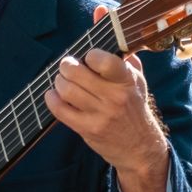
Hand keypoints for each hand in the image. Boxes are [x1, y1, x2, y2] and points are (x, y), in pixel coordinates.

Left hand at [44, 47, 168, 191]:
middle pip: (77, 73)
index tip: (88, 58)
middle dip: (66, 66)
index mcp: (127, 82)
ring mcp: (100, 114)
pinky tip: (53, 96)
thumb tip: (116, 42)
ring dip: (59, 82)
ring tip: (61, 81)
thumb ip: (128, 63)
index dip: (90, 55)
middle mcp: (114, 97)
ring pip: (67, 90)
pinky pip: (61, 111)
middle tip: (66, 66)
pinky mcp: (87, 129)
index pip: (104, 61)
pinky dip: (52, 100)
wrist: (139, 149)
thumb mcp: (139, 85)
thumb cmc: (135, 111)